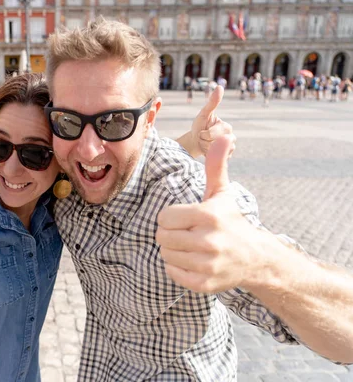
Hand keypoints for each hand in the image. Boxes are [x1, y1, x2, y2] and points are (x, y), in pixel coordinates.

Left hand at [156, 135, 261, 292]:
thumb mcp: (223, 192)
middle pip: (162, 236)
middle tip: (184, 233)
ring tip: (188, 246)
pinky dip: (176, 267)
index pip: (164, 217)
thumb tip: (224, 135)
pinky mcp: (205, 283)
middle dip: (169, 233)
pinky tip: (190, 260)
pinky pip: (173, 273)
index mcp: (208, 216)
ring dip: (172, 250)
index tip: (183, 218)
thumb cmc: (231, 221)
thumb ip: (217, 165)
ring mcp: (208, 265)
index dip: (169, 217)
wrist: (256, 258)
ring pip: (166, 254)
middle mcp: (209, 241)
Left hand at [190, 86, 235, 156]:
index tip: (201, 132)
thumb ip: (212, 103)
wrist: (196, 141)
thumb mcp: (203, 114)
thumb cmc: (199, 126)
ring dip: (205, 149)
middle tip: (203, 138)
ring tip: (205, 144)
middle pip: (214, 144)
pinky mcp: (227, 158)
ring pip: (215, 152)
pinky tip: (208, 152)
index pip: (212, 134)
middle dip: (203, 142)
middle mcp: (232, 137)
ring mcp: (230, 149)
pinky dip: (209, 156)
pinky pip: (216, 159)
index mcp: (227, 127)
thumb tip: (220, 87)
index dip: (202, 134)